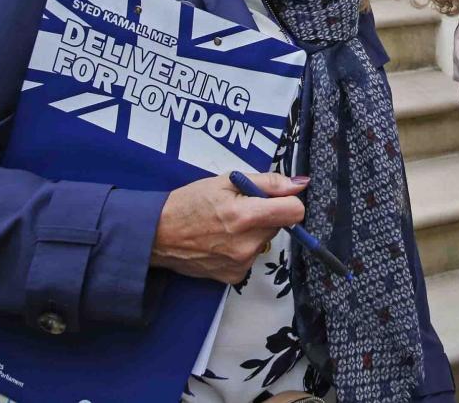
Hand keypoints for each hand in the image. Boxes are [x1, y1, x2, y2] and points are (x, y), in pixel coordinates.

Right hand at [150, 172, 306, 283]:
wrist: (157, 235)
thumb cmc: (189, 203)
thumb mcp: (227, 181)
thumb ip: (268, 182)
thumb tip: (300, 184)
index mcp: (245, 215)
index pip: (295, 212)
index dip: (289, 201)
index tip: (275, 198)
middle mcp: (246, 244)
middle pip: (280, 226)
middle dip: (266, 215)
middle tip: (239, 209)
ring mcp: (241, 263)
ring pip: (265, 242)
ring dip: (253, 232)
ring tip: (226, 226)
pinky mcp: (234, 277)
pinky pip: (251, 258)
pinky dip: (242, 248)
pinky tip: (221, 242)